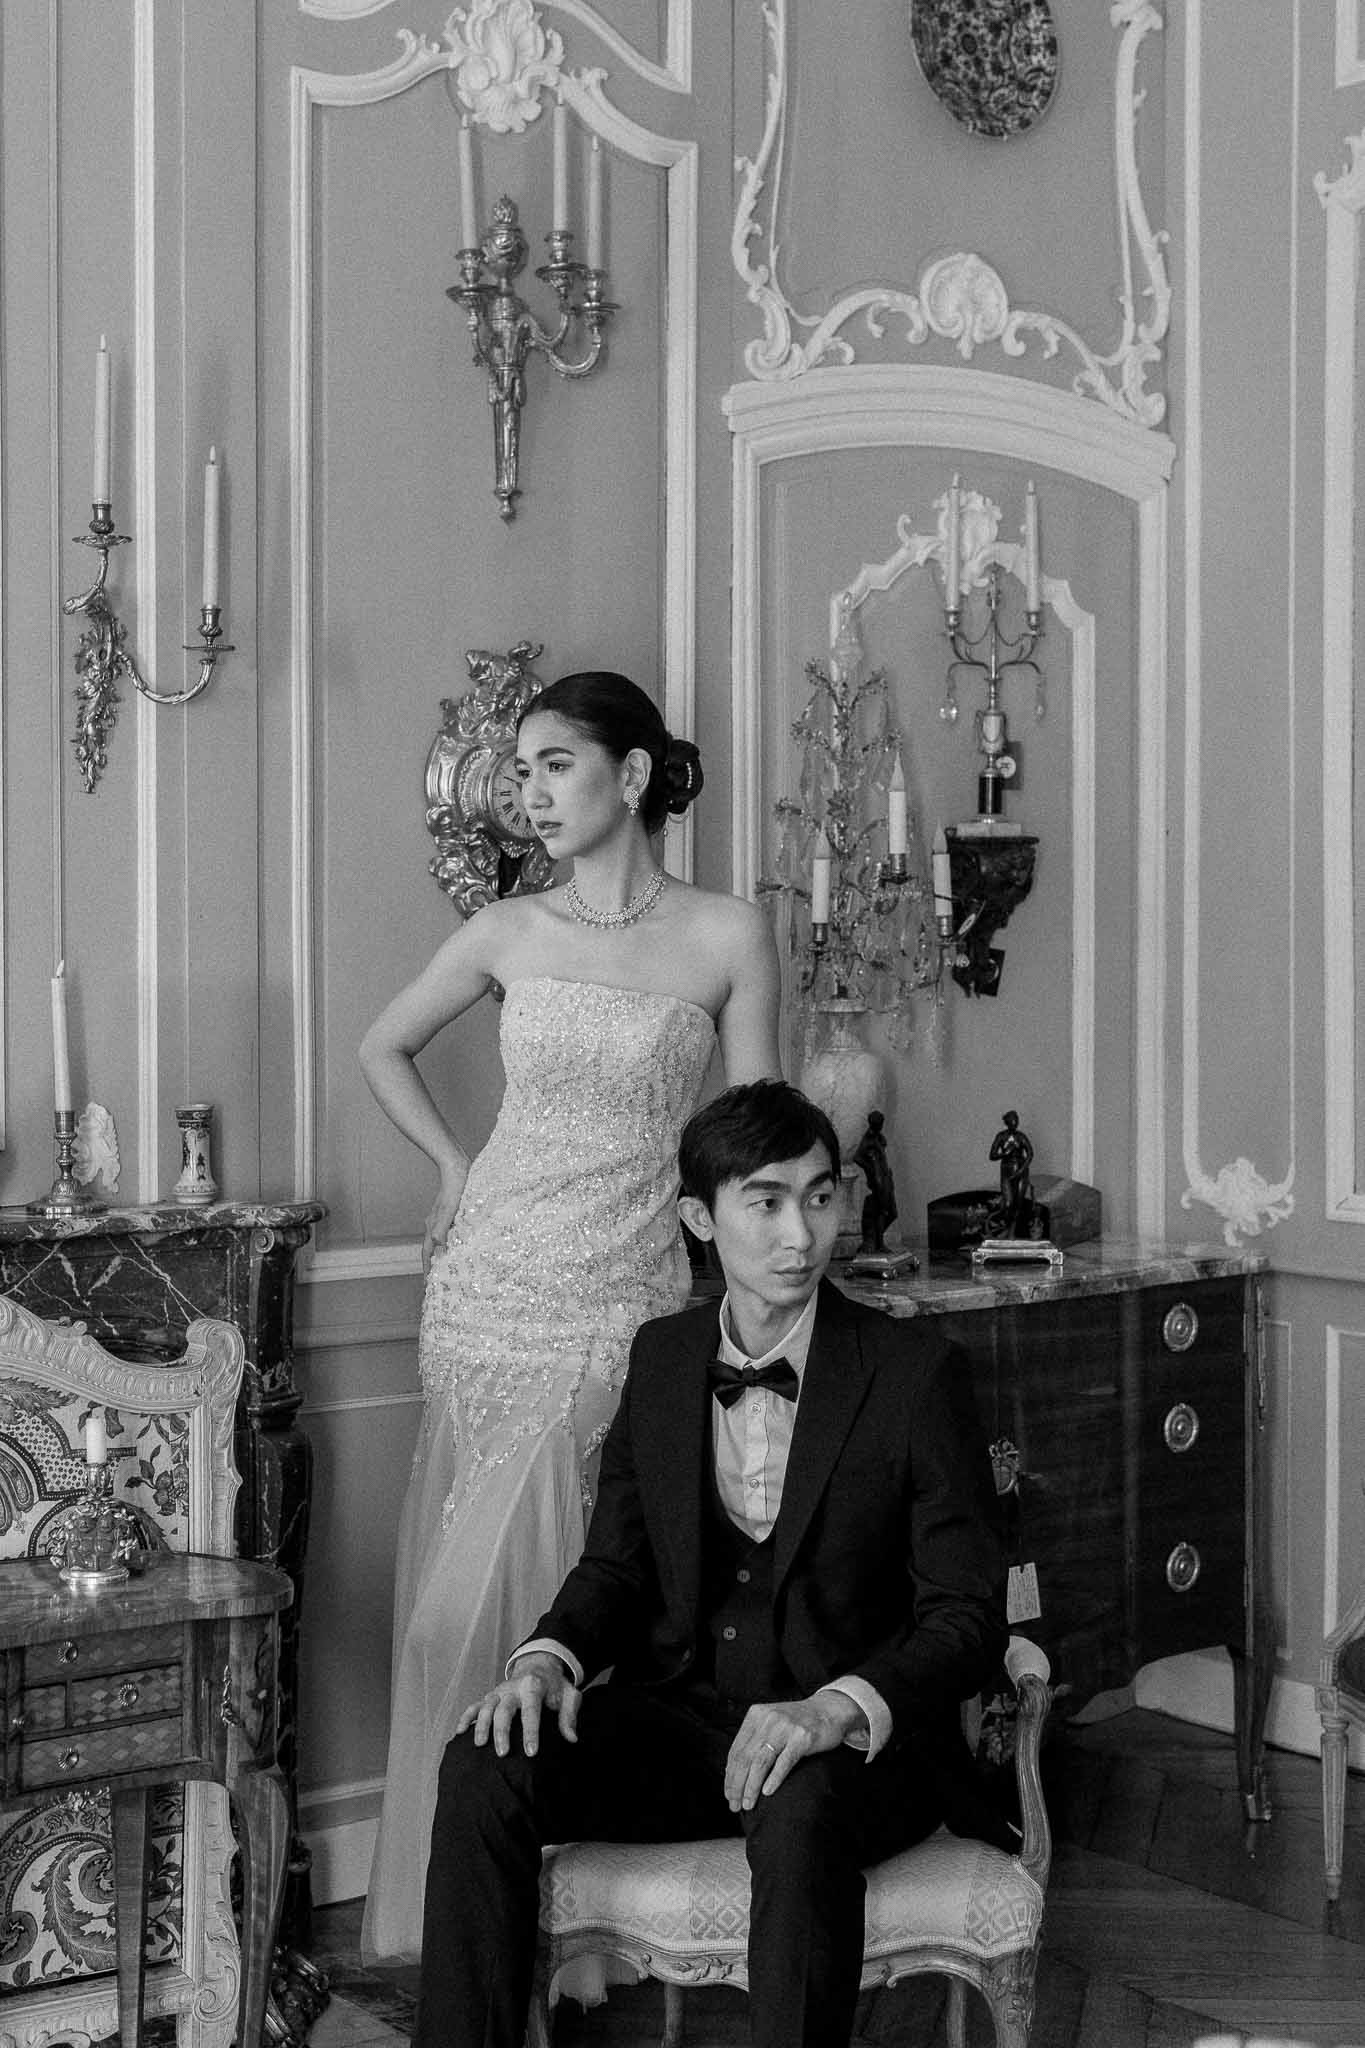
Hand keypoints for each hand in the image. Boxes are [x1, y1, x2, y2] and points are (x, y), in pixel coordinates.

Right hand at [422, 1159, 468, 1272]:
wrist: (456, 1167)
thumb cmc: (455, 1187)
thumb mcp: (450, 1210)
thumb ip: (442, 1228)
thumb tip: (437, 1247)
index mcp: (433, 1225)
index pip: (427, 1251)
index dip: (427, 1268)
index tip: (427, 1283)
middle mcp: (434, 1223)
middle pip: (431, 1247)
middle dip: (433, 1263)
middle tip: (437, 1278)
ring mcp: (441, 1217)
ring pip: (439, 1239)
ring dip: (442, 1253)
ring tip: (448, 1265)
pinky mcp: (450, 1211)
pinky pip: (448, 1231)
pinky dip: (451, 1241)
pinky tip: (460, 1243)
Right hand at [454, 1651, 580, 1757]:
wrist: (540, 1665)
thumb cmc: (555, 1686)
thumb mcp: (570, 1695)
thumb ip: (570, 1716)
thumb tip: (571, 1738)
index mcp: (534, 1686)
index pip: (531, 1709)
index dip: (531, 1731)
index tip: (531, 1752)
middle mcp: (513, 1688)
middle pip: (504, 1709)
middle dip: (502, 1731)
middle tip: (503, 1753)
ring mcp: (499, 1692)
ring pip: (486, 1707)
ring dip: (481, 1725)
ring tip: (479, 1745)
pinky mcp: (490, 1696)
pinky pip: (474, 1705)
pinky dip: (466, 1717)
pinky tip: (460, 1732)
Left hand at [723, 1690, 865, 1812]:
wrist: (829, 1710)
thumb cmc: (797, 1722)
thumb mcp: (771, 1723)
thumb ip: (754, 1740)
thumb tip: (732, 1772)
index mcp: (755, 1715)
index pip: (736, 1750)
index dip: (729, 1776)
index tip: (728, 1795)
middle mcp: (768, 1719)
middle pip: (745, 1758)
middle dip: (737, 1785)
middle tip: (735, 1805)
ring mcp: (785, 1727)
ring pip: (761, 1762)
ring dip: (751, 1787)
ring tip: (748, 1804)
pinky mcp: (803, 1737)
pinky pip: (784, 1762)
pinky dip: (773, 1779)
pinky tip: (767, 1793)